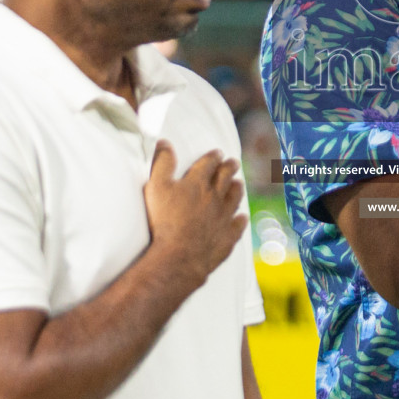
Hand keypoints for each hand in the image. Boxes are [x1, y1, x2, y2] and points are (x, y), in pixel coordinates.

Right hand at [142, 142, 247, 284]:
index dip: (213, 157)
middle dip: (229, 168)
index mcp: (198, 183)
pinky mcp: (227, 237)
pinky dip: (240, 220)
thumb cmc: (164, 220)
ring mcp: (224, 217)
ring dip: (237, 189)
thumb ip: (162, 163)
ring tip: (238, 184)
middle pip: (225, 178)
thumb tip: (165, 143)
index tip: (218, 153)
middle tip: (233, 163)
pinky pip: (237, 225)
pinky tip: (242, 218)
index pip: (209, 164)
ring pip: (234, 198)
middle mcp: (215, 197)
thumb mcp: (156, 187)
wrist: (179, 255)